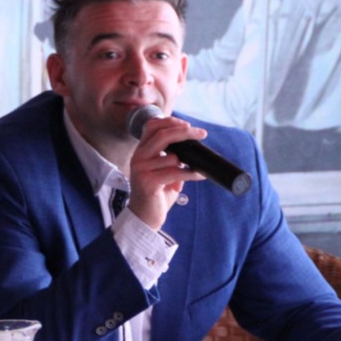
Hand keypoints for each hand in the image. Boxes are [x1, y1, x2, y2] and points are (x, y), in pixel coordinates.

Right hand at [127, 114, 205, 229]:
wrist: (144, 218)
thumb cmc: (156, 195)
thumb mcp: (162, 172)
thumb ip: (171, 159)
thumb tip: (193, 148)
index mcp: (141, 152)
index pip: (152, 126)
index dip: (170, 122)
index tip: (188, 125)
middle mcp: (138, 158)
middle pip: (162, 135)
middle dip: (185, 132)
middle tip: (202, 134)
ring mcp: (141, 170)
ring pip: (172, 156)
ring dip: (190, 162)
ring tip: (198, 168)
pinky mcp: (148, 183)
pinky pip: (175, 172)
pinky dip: (191, 173)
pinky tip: (199, 175)